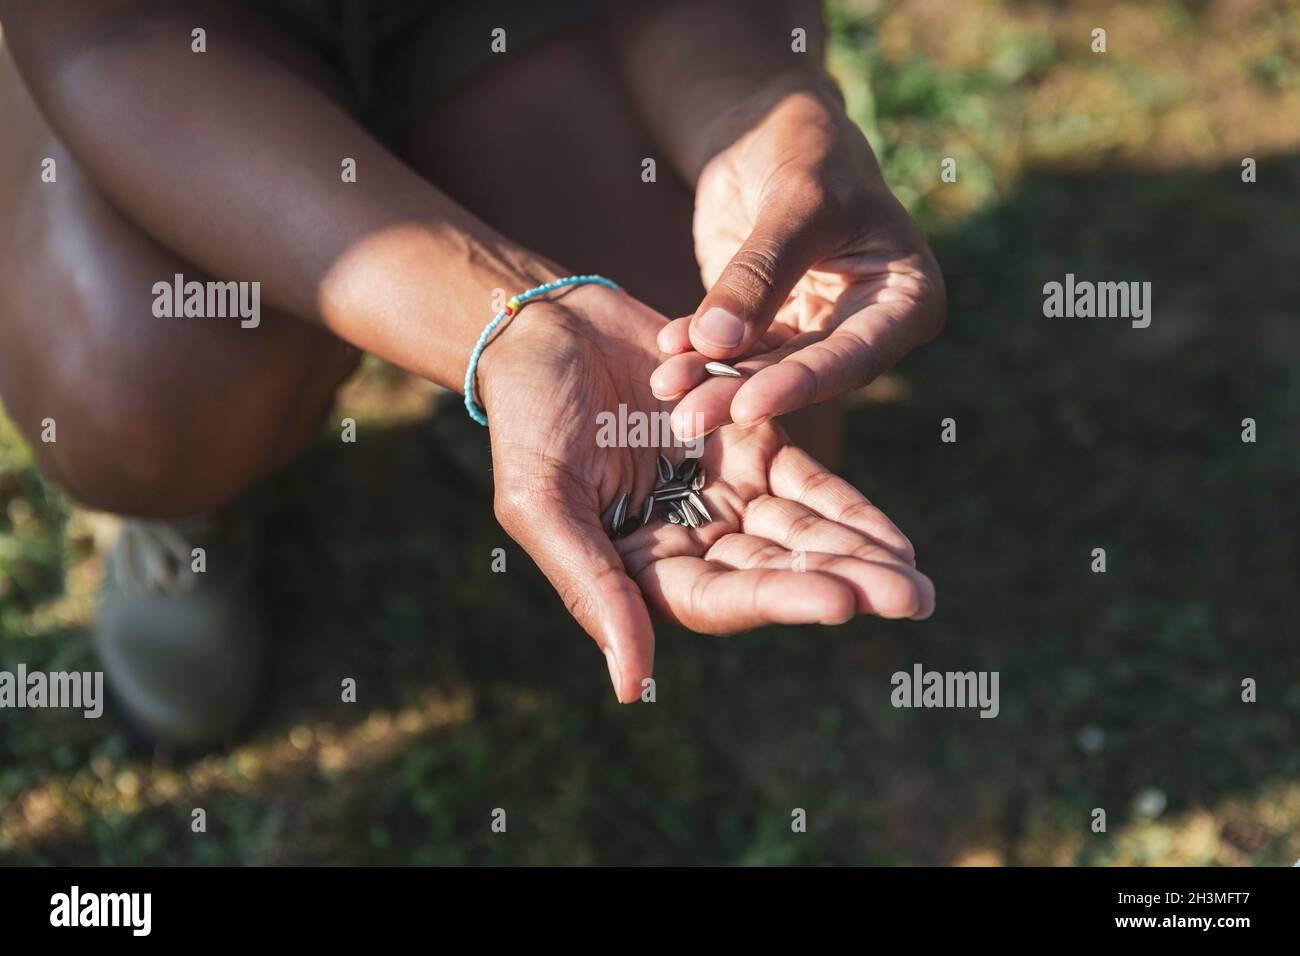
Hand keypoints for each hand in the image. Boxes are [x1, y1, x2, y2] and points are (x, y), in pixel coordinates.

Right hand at [480, 284, 933, 702]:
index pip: (717, 598)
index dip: (779, 600)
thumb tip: (632, 687)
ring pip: (800, 535)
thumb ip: (591, 587)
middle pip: (773, 574)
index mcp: (638, 565)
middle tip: (911, 599)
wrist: (548, 329)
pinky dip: (847, 508)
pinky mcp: (749, 443)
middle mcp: (688, 540)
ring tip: (915, 580)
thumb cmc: (527, 418)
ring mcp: (723, 493)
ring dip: (857, 556)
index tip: (843, 602)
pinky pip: (808, 483)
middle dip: (842, 585)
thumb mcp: (542, 502)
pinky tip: (893, 536)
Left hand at [651, 82, 946, 438]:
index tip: (748, 406)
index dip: (801, 384)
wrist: (770, 128)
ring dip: (712, 380)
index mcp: (908, 296)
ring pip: (765, 369)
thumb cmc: (807, 148)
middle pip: (805, 373)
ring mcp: (818, 328)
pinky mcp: (772, 324)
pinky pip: (736, 350)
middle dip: (742, 393)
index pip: (855, 354)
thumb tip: (717, 341)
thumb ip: (759, 272)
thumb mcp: (796, 199)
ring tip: (666, 386)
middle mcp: (869, 324)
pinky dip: (699, 353)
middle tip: (691, 417)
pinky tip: (667, 353)